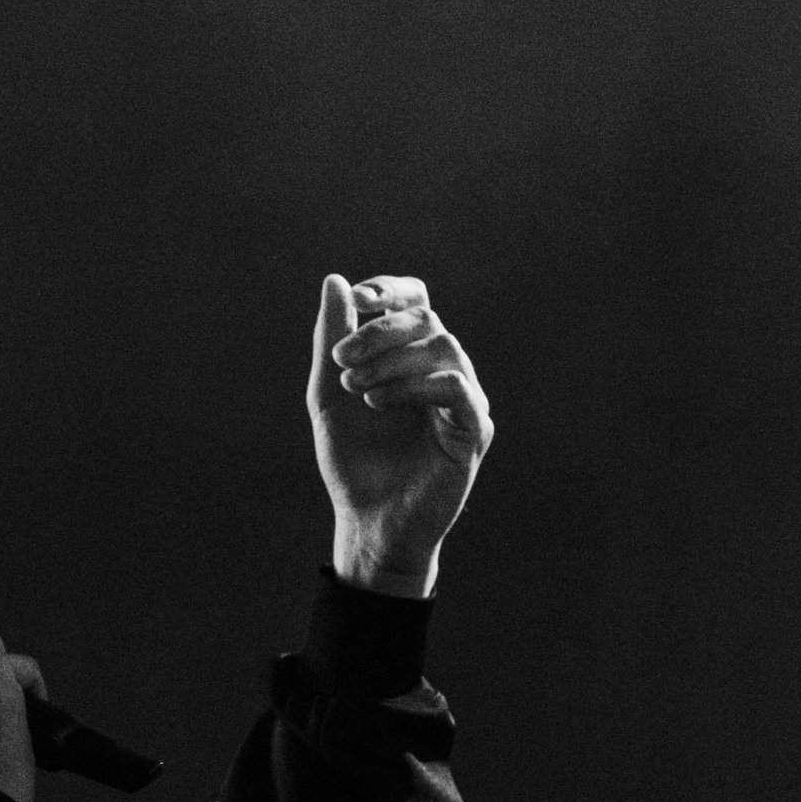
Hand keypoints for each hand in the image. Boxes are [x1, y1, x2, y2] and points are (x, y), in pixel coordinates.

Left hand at [307, 273, 494, 595]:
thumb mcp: (327, 393)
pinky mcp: (473, 430)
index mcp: (412, 356)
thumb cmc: (352, 459)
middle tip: (341, 359)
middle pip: (427, 319)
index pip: (416, 301)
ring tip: (355, 386)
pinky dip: (415, 386)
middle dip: (380, 330)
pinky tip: (378, 402)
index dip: (389, 291)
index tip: (357, 302)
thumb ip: (331, 339)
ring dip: (391, 360)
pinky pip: (458, 388)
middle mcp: (443, 370)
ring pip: (443, 346)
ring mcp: (463, 399)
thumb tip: (335, 280)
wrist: (367, 521)